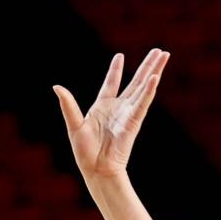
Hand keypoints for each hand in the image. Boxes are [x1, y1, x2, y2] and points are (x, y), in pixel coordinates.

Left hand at [54, 49, 168, 182]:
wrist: (96, 169)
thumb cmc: (85, 151)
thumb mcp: (74, 124)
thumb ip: (68, 105)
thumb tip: (56, 87)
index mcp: (103, 107)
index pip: (111, 83)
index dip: (115, 70)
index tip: (120, 56)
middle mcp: (118, 108)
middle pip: (135, 82)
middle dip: (146, 66)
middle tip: (158, 51)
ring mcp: (128, 113)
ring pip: (143, 87)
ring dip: (154, 71)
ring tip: (164, 55)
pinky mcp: (134, 121)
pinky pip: (143, 103)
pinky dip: (149, 90)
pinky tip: (155, 77)